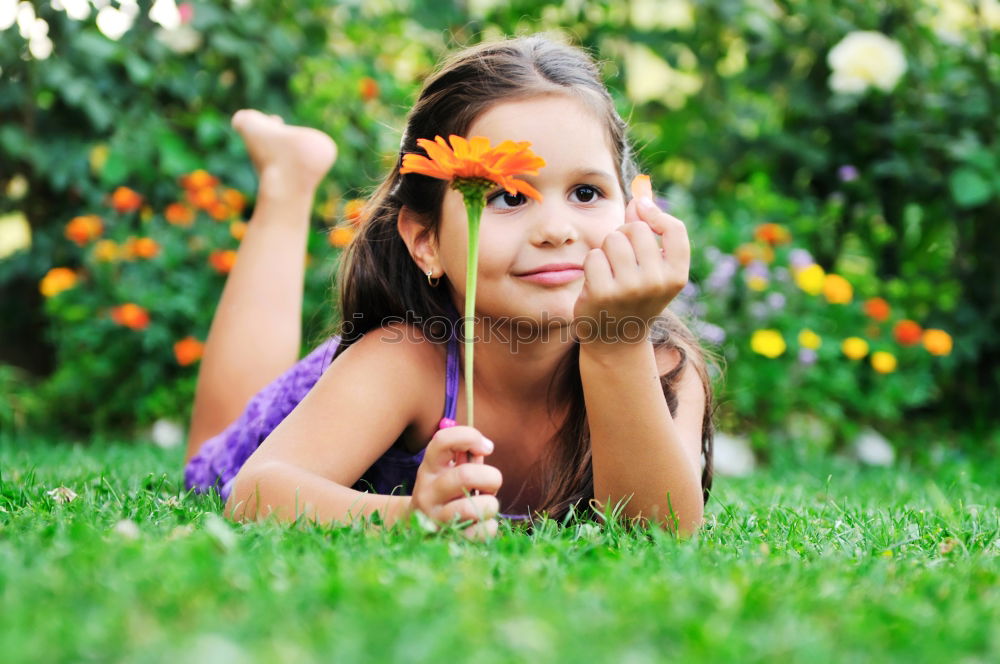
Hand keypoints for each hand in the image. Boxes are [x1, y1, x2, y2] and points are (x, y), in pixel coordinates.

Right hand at [409, 426, 502, 539]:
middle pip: (465, 476)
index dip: (470, 437)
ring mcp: (434, 517)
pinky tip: (481, 523)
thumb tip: (485, 447)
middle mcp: (428, 491)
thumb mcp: (451, 469)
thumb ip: (468, 455)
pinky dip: (489, 526)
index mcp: (430, 467)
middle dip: (492, 477)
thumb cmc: (446, 491)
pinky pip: (479, 531)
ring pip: (471, 508)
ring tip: (486, 505)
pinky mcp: (446, 538)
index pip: (443, 440)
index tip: (487, 448)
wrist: (417, 528)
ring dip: (490, 505)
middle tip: (493, 483)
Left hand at [573, 193, 689, 347]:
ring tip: (610, 270)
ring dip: (606, 249)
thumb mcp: (652, 268)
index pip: (674, 229)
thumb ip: (649, 231)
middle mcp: (657, 283)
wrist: (616, 339)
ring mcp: (630, 289)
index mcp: (676, 276)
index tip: (641, 211)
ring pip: (613, 239)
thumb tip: (639, 198)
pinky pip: (594, 256)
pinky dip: (592, 265)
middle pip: (637, 229)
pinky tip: (597, 283)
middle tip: (622, 258)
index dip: (655, 214)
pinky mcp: (602, 293)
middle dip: (624, 235)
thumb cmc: (635, 295)